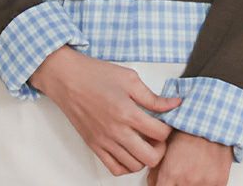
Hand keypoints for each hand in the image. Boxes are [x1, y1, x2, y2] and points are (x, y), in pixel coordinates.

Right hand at [31, 47, 183, 175]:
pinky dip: (126, 165)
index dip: (169, 128)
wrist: (68, 79)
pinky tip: (130, 150)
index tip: (166, 121)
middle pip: (150, 157)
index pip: (160, 133)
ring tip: (144, 141)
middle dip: (161, 148)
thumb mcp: (129, 78)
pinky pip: (114, 168)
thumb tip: (175, 103)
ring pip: (134, 166)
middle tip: (158, 136)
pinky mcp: (94, 146)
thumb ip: (153, 96)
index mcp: (127, 112)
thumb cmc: (95, 75)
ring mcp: (104, 141)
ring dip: (144, 157)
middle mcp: (116, 131)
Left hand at [146, 128, 233, 185]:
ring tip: (192, 170)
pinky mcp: (220, 182)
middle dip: (175, 184)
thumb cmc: (188, 128)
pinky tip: (203, 172)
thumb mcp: (165, 145)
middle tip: (178, 175)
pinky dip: (205, 184)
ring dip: (190, 184)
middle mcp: (187, 181)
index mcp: (171, 173)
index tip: (165, 182)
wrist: (211, 118)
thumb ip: (156, 170)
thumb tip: (153, 184)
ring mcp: (205, 183)